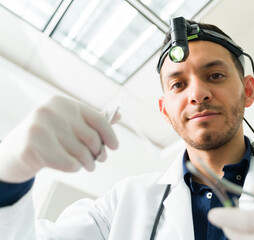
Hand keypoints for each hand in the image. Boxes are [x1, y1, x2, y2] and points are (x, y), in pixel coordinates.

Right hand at [0, 96, 118, 182]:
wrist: (13, 153)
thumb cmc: (47, 138)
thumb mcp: (68, 124)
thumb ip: (91, 121)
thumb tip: (118, 115)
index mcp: (63, 103)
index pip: (98, 119)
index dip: (110, 135)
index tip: (114, 147)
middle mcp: (51, 111)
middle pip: (92, 138)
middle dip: (98, 153)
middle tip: (96, 161)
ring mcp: (40, 127)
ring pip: (82, 153)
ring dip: (87, 163)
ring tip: (86, 165)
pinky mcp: (32, 147)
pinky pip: (69, 163)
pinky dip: (74, 168)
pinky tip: (69, 166)